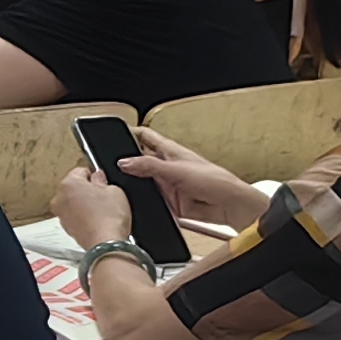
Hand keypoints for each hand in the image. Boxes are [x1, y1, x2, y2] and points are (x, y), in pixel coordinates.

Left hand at [52, 167, 132, 247]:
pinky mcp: (67, 229)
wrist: (106, 244)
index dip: (95, 176)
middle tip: (104, 198)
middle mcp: (59, 198)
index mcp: (68, 183)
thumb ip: (102, 180)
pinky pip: (75, 218)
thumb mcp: (114, 190)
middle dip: (88, 191)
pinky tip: (98, 222)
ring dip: (85, 205)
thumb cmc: (108, 218)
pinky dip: (84, 218)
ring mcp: (61, 215)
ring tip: (102, 212)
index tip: (103, 182)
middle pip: (75, 188)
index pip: (81, 171)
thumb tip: (98, 177)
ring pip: (74, 203)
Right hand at [124, 131, 262, 229]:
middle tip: (111, 167)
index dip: (130, 133)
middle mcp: (167, 167)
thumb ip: (149, 166)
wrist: (229, 206)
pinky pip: (153, 202)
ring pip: (144, 183)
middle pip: (140, 161)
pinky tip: (138, 204)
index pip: (145, 136)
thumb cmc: (214, 180)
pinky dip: (146, 203)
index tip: (113, 133)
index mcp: (170, 151)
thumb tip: (124, 162)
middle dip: (127, 164)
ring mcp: (168, 185)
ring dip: (136, 186)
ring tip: (123, 187)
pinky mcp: (170, 203)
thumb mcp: (176, 169)